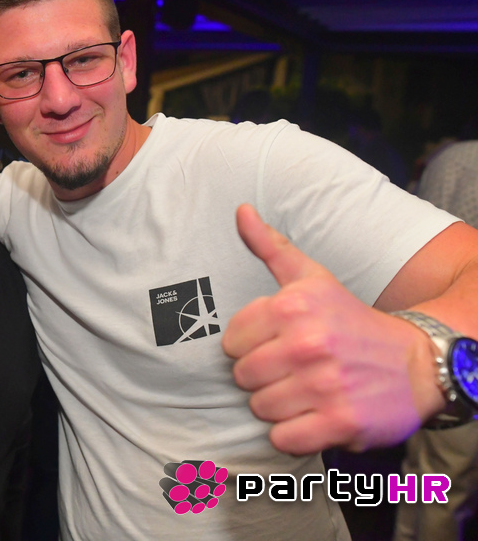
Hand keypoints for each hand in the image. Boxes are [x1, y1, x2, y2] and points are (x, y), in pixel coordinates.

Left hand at [222, 204, 443, 454]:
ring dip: (280, 406)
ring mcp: (324, 385)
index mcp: (292, 307)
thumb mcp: (314, 278)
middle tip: (295, 370)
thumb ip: (271, 247)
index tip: (277, 344)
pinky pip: (283, 439)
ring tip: (308, 391)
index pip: (231, 343)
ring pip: (260, 409)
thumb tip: (240, 211)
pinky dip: (295, 434)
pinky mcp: (340, 422)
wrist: (419, 362)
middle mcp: (307, 343)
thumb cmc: (353, 320)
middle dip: (264, 378)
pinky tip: (315, 416)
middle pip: (242, 377)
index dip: (251, 347)